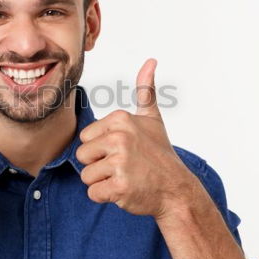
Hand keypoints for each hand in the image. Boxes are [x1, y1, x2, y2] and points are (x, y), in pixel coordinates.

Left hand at [75, 58, 196, 217]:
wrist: (176, 189)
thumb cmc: (159, 154)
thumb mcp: (152, 119)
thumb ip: (146, 90)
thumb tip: (151, 61)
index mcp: (121, 119)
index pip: (85, 138)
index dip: (100, 148)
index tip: (123, 151)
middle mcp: (120, 138)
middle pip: (82, 156)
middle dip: (98, 166)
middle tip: (124, 167)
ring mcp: (121, 163)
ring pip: (86, 176)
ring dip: (102, 183)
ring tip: (125, 178)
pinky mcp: (120, 186)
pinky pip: (93, 194)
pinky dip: (106, 197)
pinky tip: (125, 191)